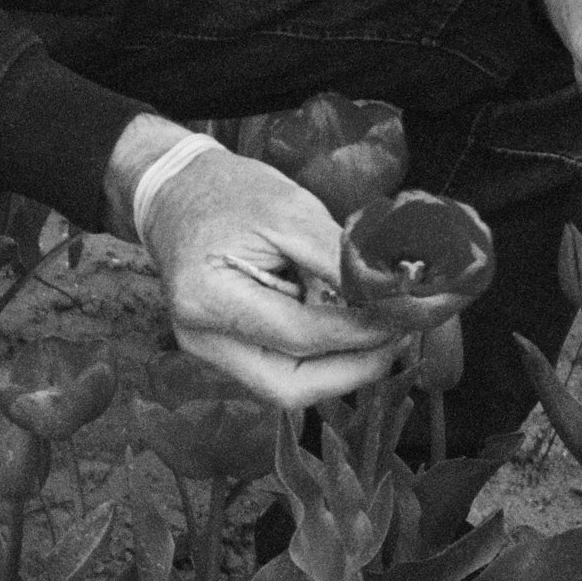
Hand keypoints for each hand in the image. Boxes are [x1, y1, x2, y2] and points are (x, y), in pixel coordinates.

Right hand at [139, 144, 401, 406]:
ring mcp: (211, 352)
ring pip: (288, 387)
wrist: (176, 193)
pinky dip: (323, 359)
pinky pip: (282, 371)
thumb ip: (339, 260)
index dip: (359, 333)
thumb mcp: (291, 211)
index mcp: (208, 298)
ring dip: (342, 369)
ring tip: (381, 335)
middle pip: (290, 387)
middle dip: (353, 371)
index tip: (405, 316)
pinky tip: (350, 333)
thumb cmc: (230, 193)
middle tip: (399, 338)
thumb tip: (392, 295)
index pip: (299, 336)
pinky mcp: (226, 352)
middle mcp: (202, 339)